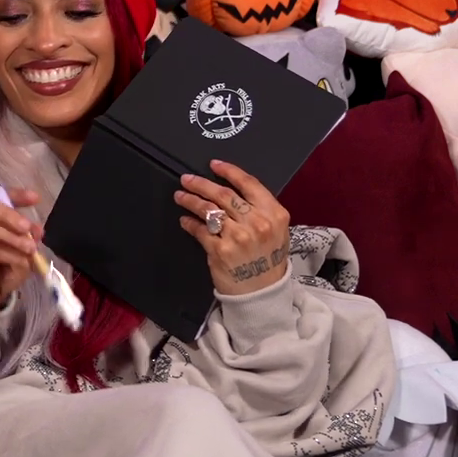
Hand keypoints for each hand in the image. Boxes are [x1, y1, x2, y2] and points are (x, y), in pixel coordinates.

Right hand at [0, 190, 44, 314]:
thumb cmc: (0, 269)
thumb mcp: (19, 252)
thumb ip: (27, 238)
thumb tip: (38, 230)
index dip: (16, 195)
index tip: (35, 198)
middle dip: (9, 214)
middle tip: (27, 227)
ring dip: (10, 236)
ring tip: (29, 249)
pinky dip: (11, 254)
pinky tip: (21, 262)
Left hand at [175, 159, 291, 295]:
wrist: (263, 292)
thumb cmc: (268, 260)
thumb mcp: (276, 230)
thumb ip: (260, 210)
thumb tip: (231, 189)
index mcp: (274, 214)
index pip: (248, 184)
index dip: (228, 171)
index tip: (214, 164)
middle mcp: (257, 223)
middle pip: (223, 194)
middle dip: (201, 184)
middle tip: (187, 179)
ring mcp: (238, 236)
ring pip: (208, 209)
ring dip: (190, 200)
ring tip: (180, 196)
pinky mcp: (220, 250)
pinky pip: (199, 230)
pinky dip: (189, 223)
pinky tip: (185, 220)